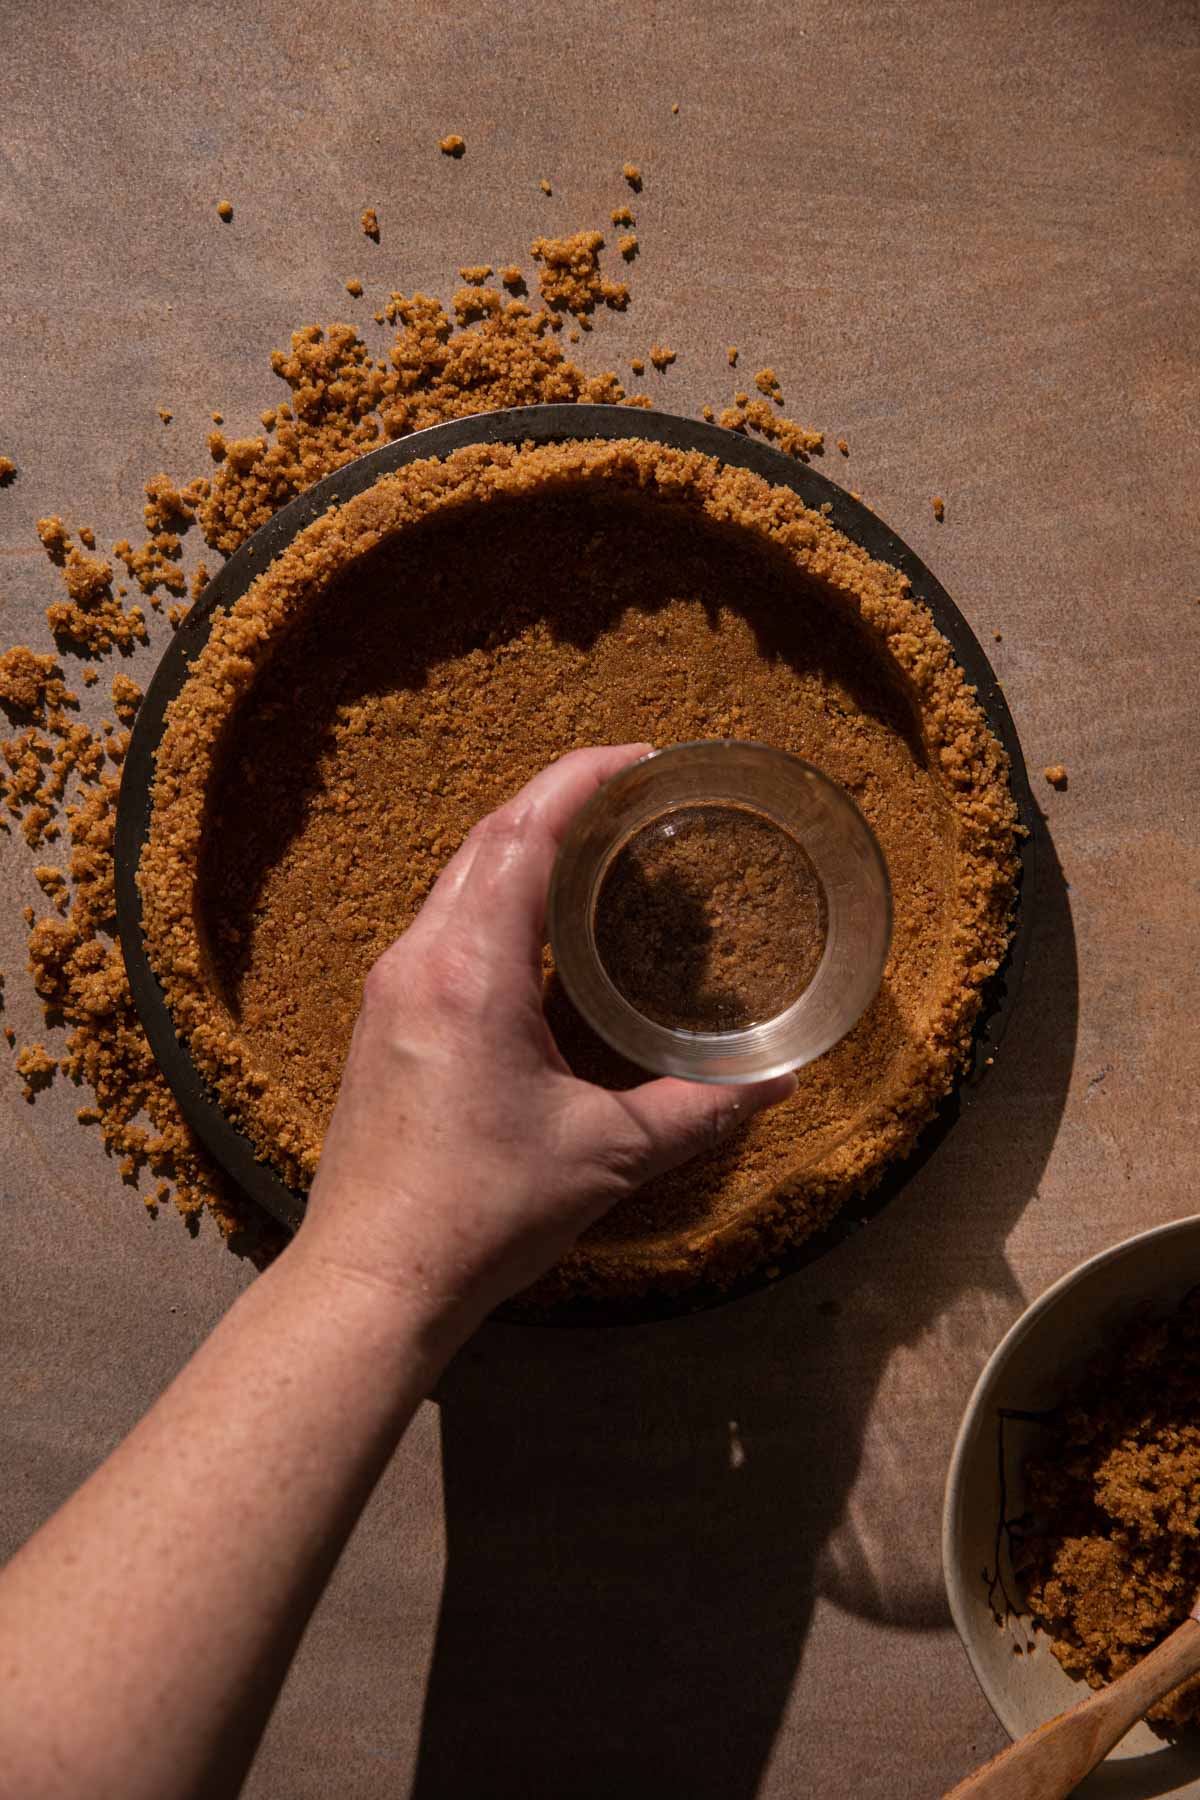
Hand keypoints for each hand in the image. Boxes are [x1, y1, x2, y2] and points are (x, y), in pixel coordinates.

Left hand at [299, 746, 796, 1327]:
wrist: (372, 1278)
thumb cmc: (480, 1215)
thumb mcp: (607, 1157)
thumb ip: (699, 1110)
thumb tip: (778, 1083)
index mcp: (470, 971)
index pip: (523, 834)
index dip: (581, 780)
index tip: (639, 756)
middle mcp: (420, 961)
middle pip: (487, 840)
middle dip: (559, 801)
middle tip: (633, 793)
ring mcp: (391, 987)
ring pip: (458, 879)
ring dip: (524, 846)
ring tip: (597, 843)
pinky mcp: (383, 1019)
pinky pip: (442, 923)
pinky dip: (495, 895)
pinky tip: (540, 922)